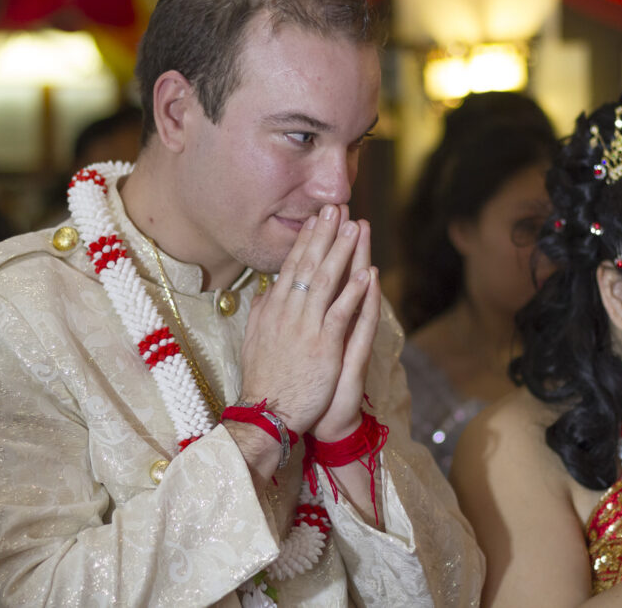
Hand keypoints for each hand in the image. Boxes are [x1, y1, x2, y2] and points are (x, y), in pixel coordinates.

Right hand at [239, 204, 371, 436]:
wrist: (268, 412)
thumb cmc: (264, 379)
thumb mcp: (253, 341)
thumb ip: (260, 314)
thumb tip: (264, 293)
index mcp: (272, 310)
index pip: (290, 267)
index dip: (305, 241)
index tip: (316, 220)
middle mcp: (288, 312)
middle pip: (309, 265)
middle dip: (325, 235)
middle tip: (337, 208)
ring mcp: (305, 328)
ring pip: (326, 282)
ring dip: (343, 253)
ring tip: (356, 229)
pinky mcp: (323, 346)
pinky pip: (341, 313)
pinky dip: (354, 292)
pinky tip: (368, 274)